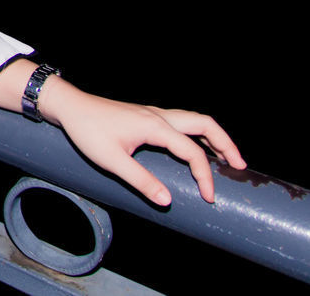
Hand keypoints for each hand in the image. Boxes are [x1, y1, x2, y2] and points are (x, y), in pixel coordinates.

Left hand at [43, 79, 246, 205]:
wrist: (70, 107)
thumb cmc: (88, 131)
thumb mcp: (112, 161)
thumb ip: (141, 181)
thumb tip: (168, 201)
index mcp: (155, 126)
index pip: (192, 152)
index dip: (204, 176)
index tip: (209, 197)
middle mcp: (159, 116)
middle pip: (204, 124)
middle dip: (226, 144)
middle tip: (239, 166)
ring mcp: (153, 113)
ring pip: (194, 119)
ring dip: (213, 136)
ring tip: (226, 157)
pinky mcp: (146, 115)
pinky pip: (182, 121)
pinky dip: (197, 132)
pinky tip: (195, 146)